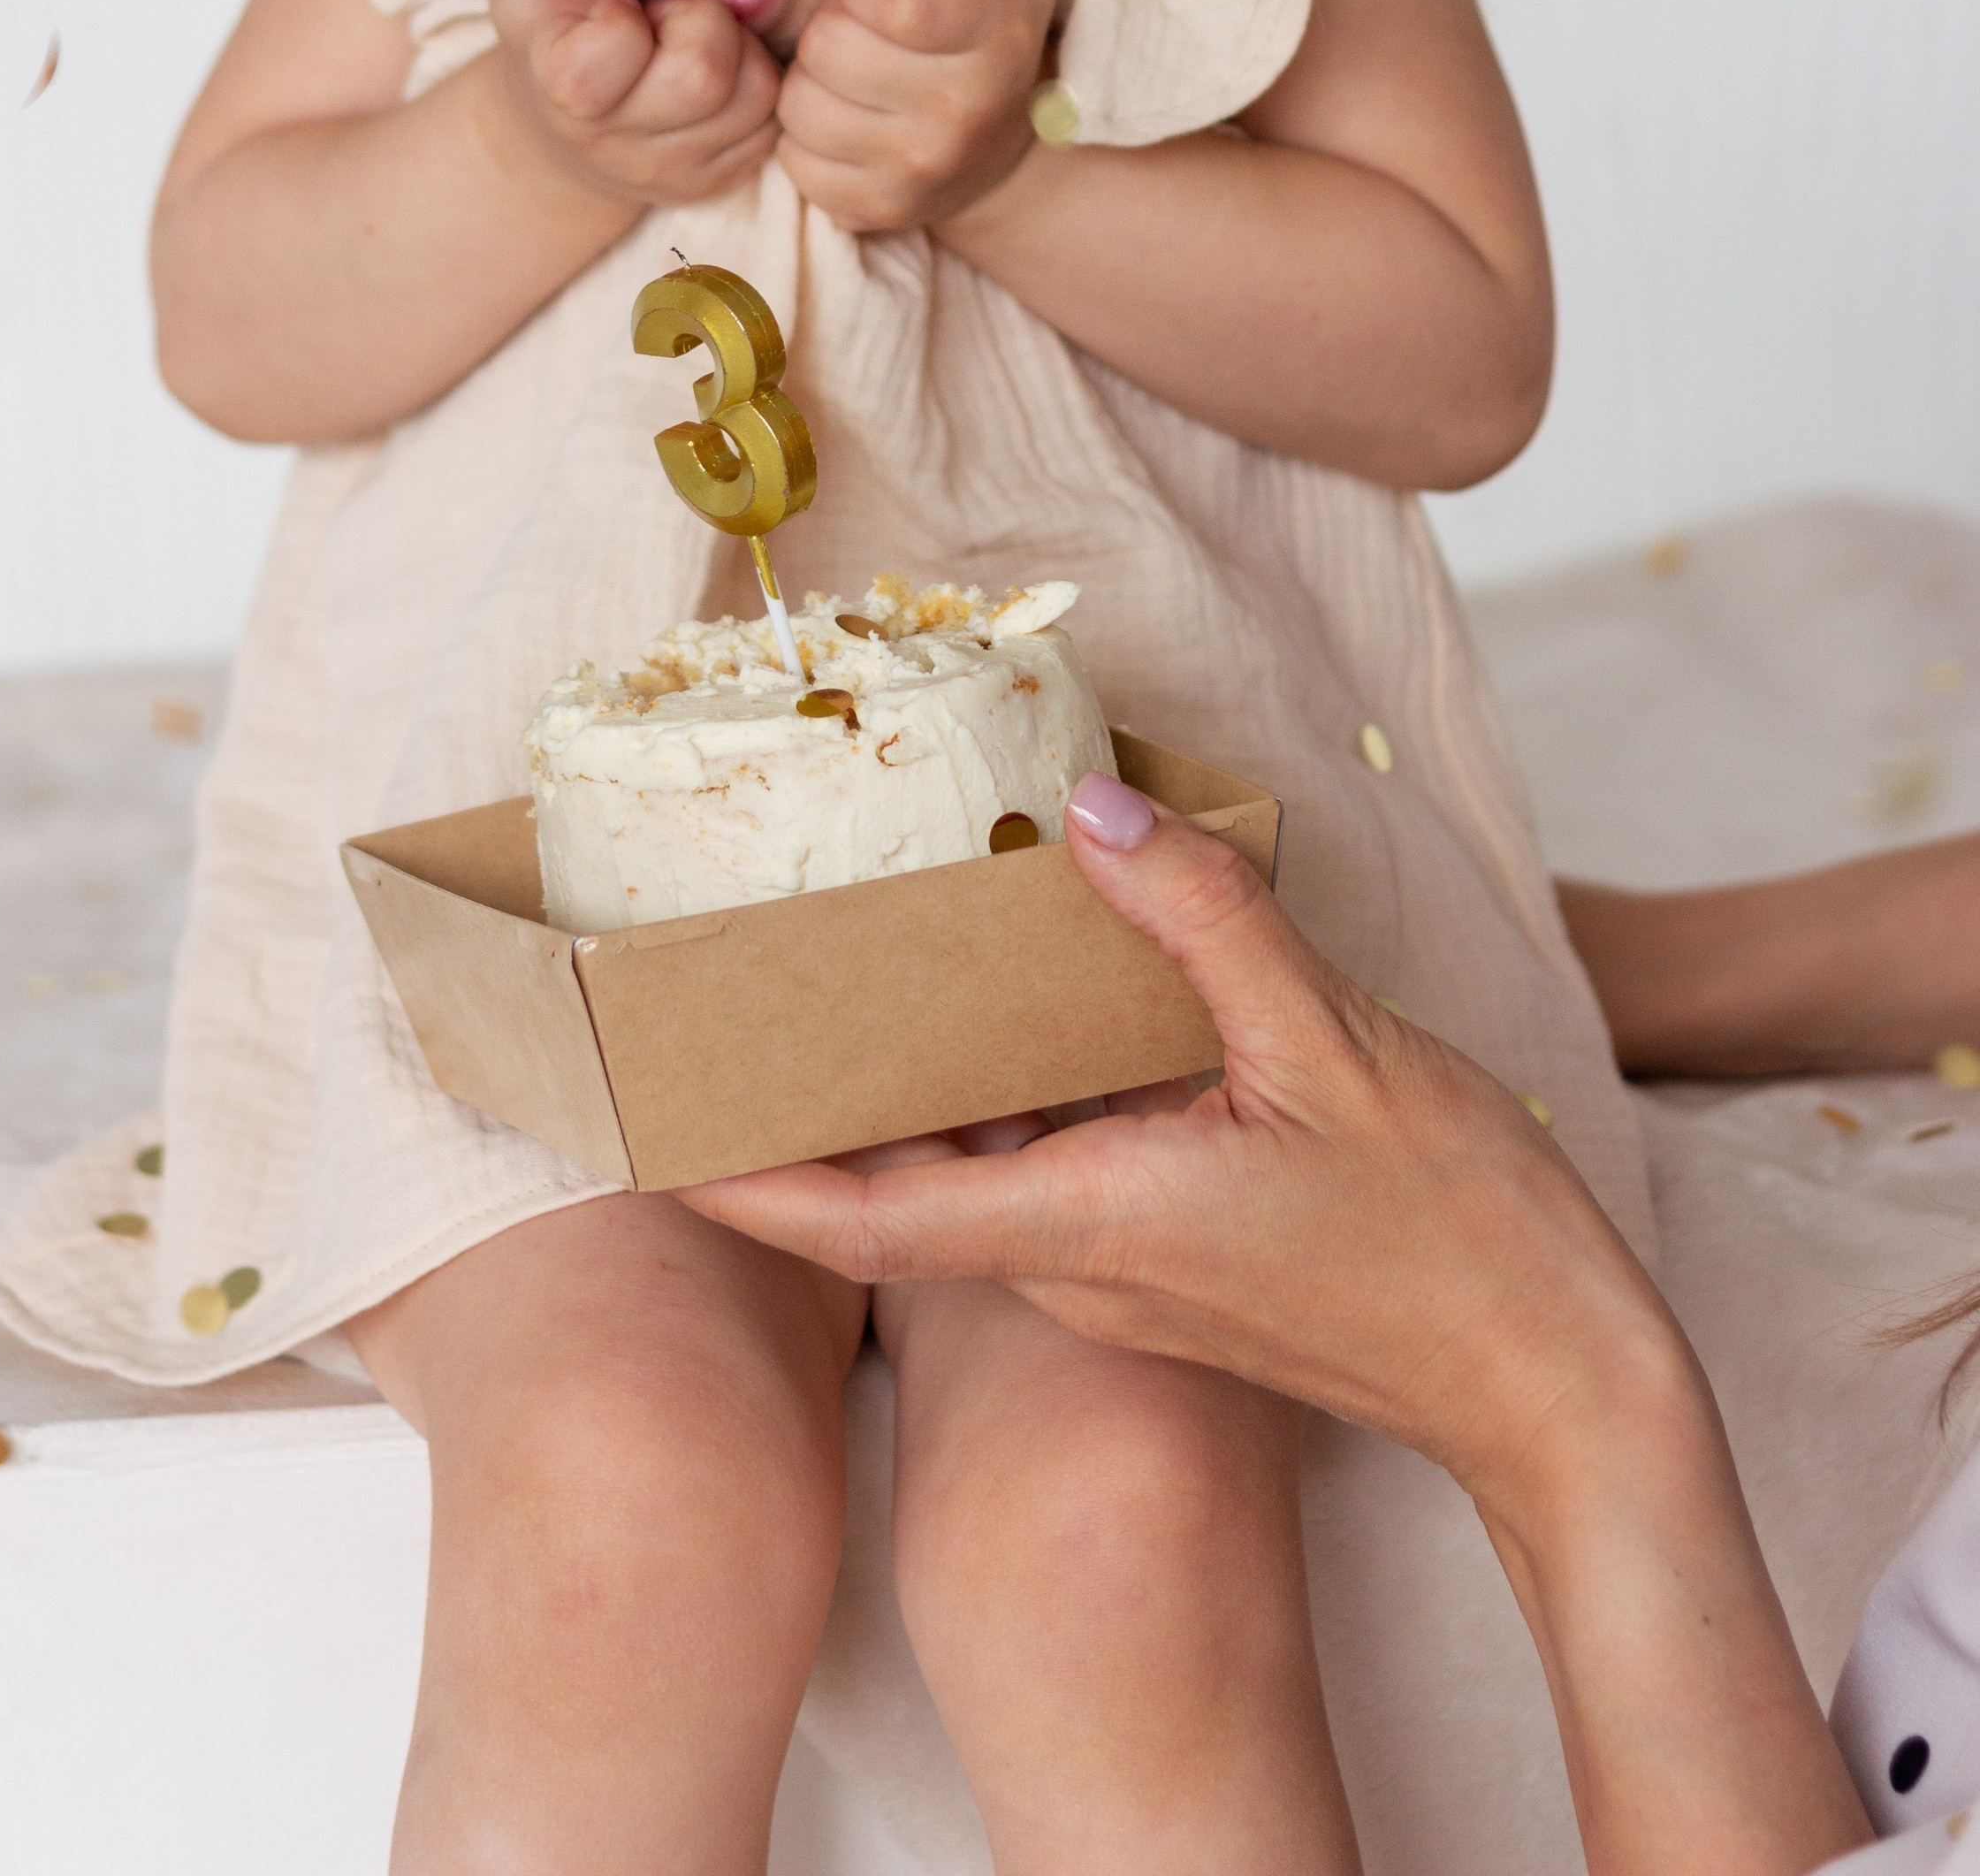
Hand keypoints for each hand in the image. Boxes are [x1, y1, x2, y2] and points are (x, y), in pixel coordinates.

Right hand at [488, 0, 779, 206]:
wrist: (559, 128)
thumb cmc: (548, 30)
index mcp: (562, 89)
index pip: (617, 45)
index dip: (623, 9)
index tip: (613, 5)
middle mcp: (616, 145)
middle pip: (703, 74)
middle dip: (700, 20)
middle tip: (668, 17)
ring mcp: (672, 171)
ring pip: (755, 93)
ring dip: (739, 49)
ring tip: (692, 42)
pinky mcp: (720, 178)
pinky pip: (773, 117)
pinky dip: (756, 80)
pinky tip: (716, 71)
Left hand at [686, 784, 1673, 1505]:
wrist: (1554, 1386)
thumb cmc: (1457, 1238)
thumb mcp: (1336, 1048)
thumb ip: (1205, 922)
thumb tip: (1092, 807)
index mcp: (1088, 1226)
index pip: (862, 1215)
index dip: (738, 1176)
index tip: (637, 1128)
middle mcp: (1078, 1264)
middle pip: (894, 1186)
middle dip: (794, 1112)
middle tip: (714, 1007)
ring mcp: (1124, 1271)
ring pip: (970, 1172)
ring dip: (898, 1092)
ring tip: (832, 977)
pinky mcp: (1173, 1253)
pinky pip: (1044, 1168)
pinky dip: (999, 1094)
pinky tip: (1007, 1005)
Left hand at [775, 0, 1056, 236]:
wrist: (1001, 152)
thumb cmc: (987, 26)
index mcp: (997, 30)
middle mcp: (962, 109)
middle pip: (825, 45)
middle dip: (834, 26)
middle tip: (865, 32)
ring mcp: (919, 170)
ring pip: (798, 104)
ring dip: (814, 81)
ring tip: (854, 76)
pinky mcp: (876, 210)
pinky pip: (793, 159)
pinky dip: (807, 137)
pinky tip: (848, 122)